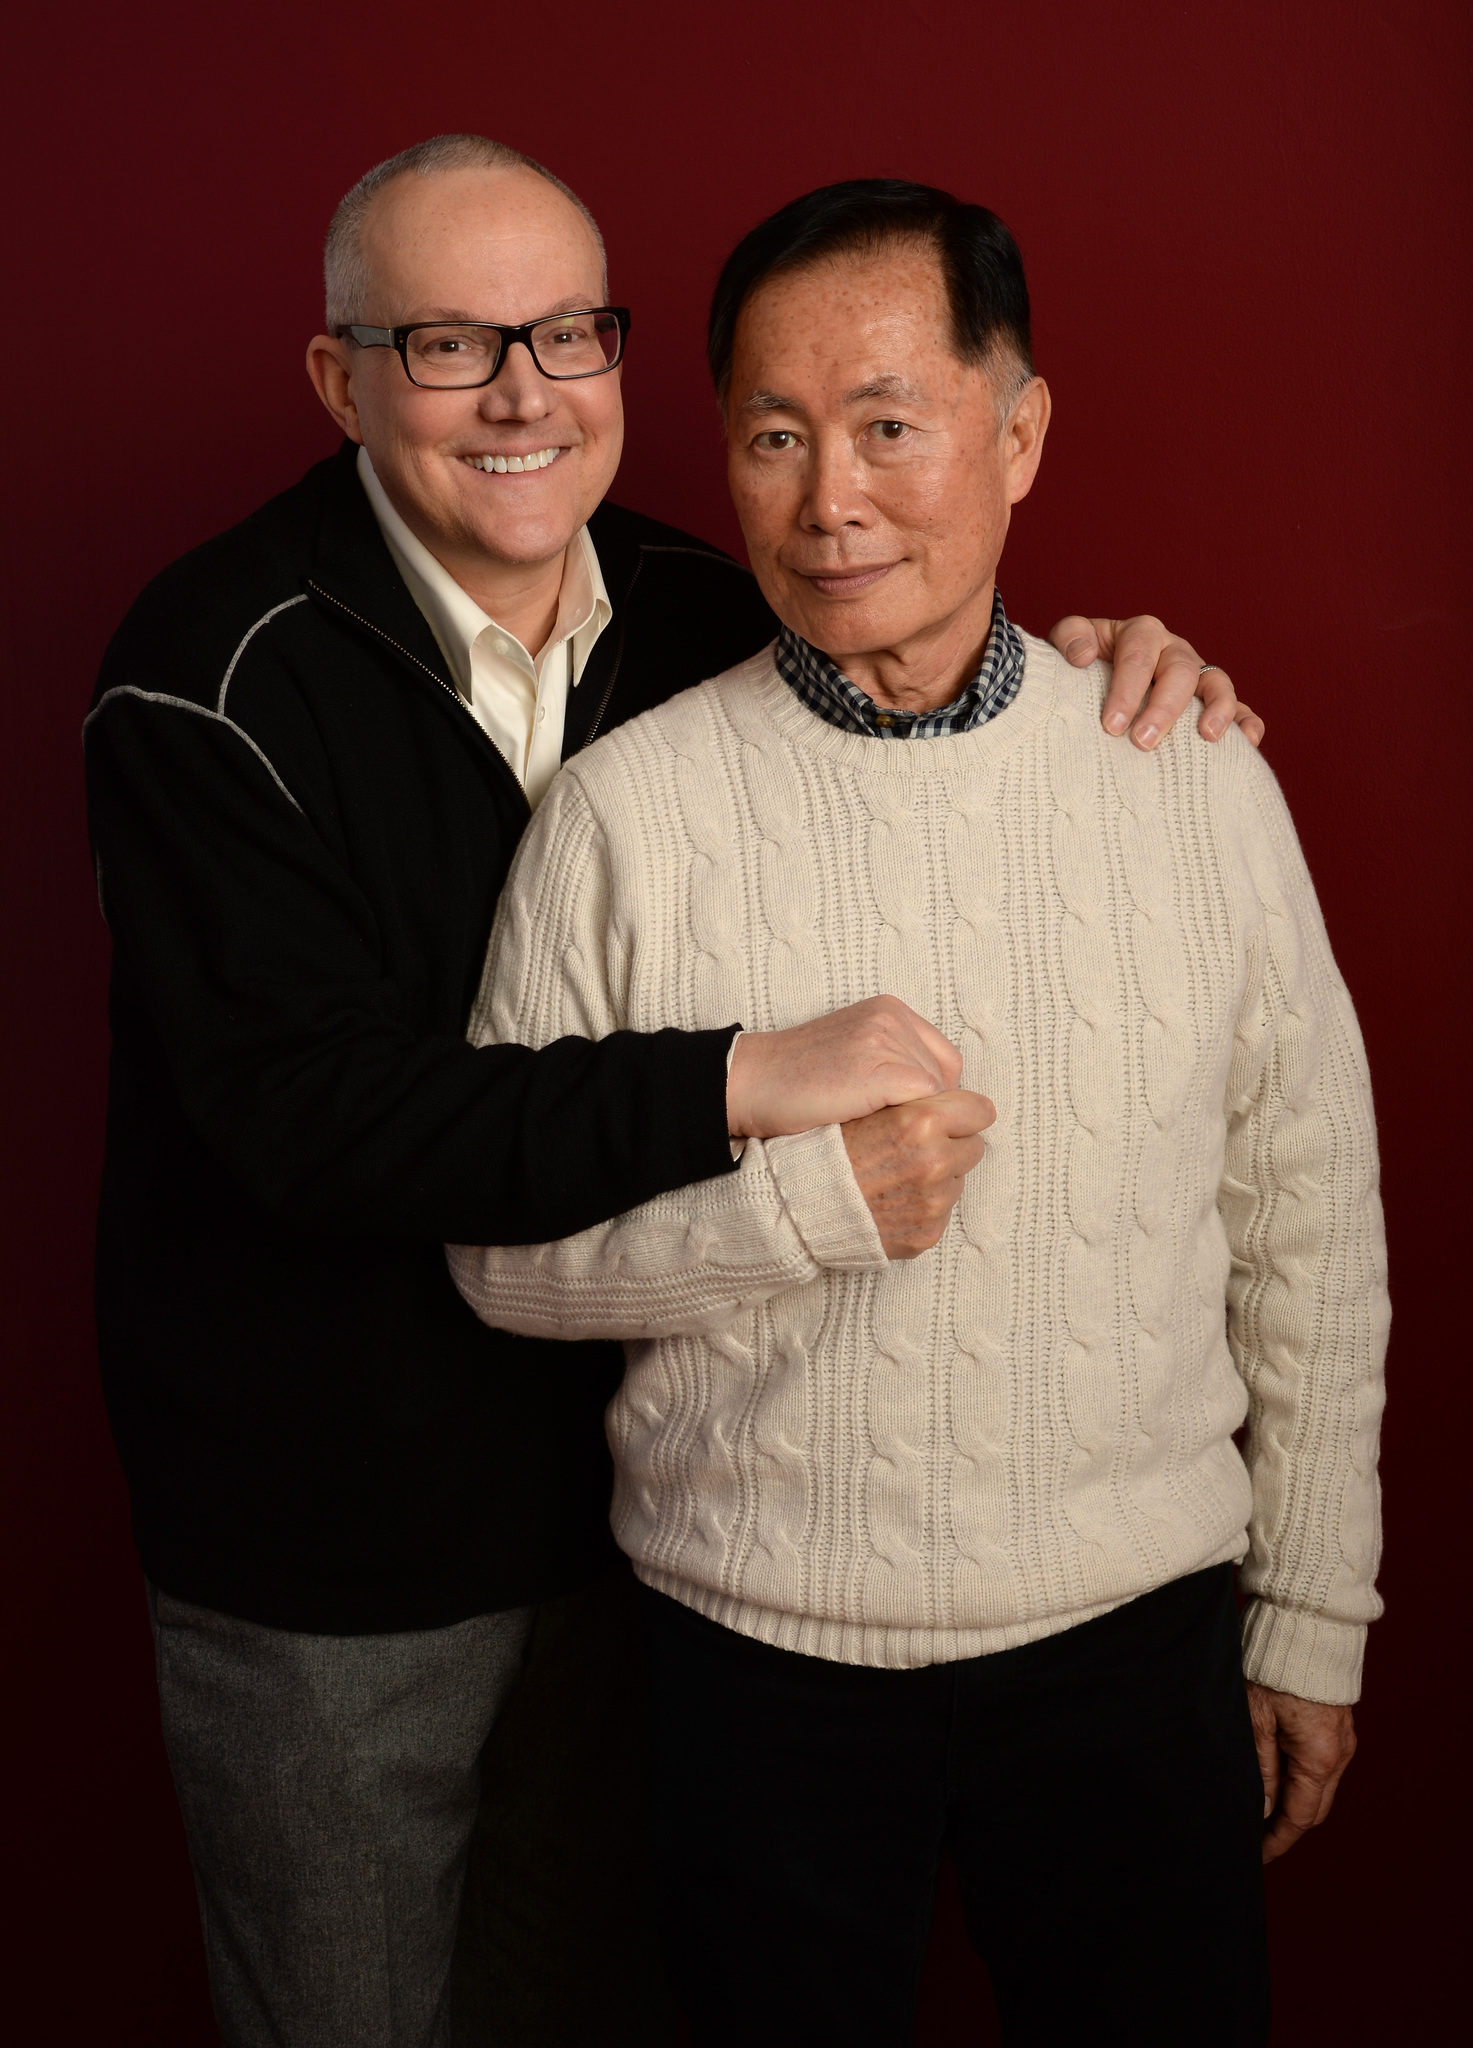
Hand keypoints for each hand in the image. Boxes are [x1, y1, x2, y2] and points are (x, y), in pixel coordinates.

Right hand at [727, 996, 962, 1138]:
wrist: (751, 1082)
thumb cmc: (795, 1078)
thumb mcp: (852, 1050)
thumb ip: (892, 1058)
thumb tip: (936, 1095)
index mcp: (889, 1009)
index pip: (944, 1058)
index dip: (933, 1094)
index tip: (906, 1116)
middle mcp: (891, 1018)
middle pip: (946, 1076)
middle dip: (929, 1108)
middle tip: (896, 1131)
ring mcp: (884, 1042)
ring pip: (937, 1095)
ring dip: (918, 1120)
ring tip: (883, 1135)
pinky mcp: (877, 1072)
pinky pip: (924, 1105)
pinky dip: (908, 1127)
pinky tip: (881, 1137)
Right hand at [840, 1088, 994, 1257]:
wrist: (798, 1201)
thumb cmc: (827, 1148)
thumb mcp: (869, 1105)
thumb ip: (916, 1099)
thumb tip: (954, 1096)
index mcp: (921, 1122)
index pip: (980, 1110)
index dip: (963, 1111)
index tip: (953, 1115)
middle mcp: (934, 1162)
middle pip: (974, 1146)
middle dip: (952, 1143)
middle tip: (916, 1147)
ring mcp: (932, 1202)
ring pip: (959, 1180)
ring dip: (938, 1176)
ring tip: (898, 1174)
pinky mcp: (927, 1233)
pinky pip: (942, 1212)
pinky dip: (923, 1206)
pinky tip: (893, 1199)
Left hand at [1048, 615, 1265, 751]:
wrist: (1094, 686)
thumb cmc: (1082, 669)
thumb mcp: (1068, 645)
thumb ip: (1069, 637)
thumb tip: (1082, 655)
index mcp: (1141, 634)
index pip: (1138, 656)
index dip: (1126, 689)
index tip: (1111, 725)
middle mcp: (1174, 651)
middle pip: (1180, 671)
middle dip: (1163, 707)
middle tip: (1143, 742)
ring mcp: (1198, 675)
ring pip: (1218, 683)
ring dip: (1217, 708)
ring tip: (1207, 736)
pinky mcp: (1213, 702)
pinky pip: (1240, 708)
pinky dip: (1247, 722)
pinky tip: (1248, 742)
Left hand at [1247, 1681, 1357, 1864]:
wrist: (1307, 1623)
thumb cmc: (1276, 1667)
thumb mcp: (1257, 1719)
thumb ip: (1261, 1768)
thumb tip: (1263, 1810)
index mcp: (1320, 1758)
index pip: (1300, 1817)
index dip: (1278, 1840)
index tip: (1257, 1855)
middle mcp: (1339, 1754)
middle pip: (1314, 1806)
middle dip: (1286, 1826)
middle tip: (1255, 1837)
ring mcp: (1342, 1739)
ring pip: (1318, 1786)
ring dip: (1294, 1801)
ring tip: (1261, 1808)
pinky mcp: (1337, 1725)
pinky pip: (1321, 1764)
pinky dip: (1301, 1778)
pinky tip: (1277, 1776)